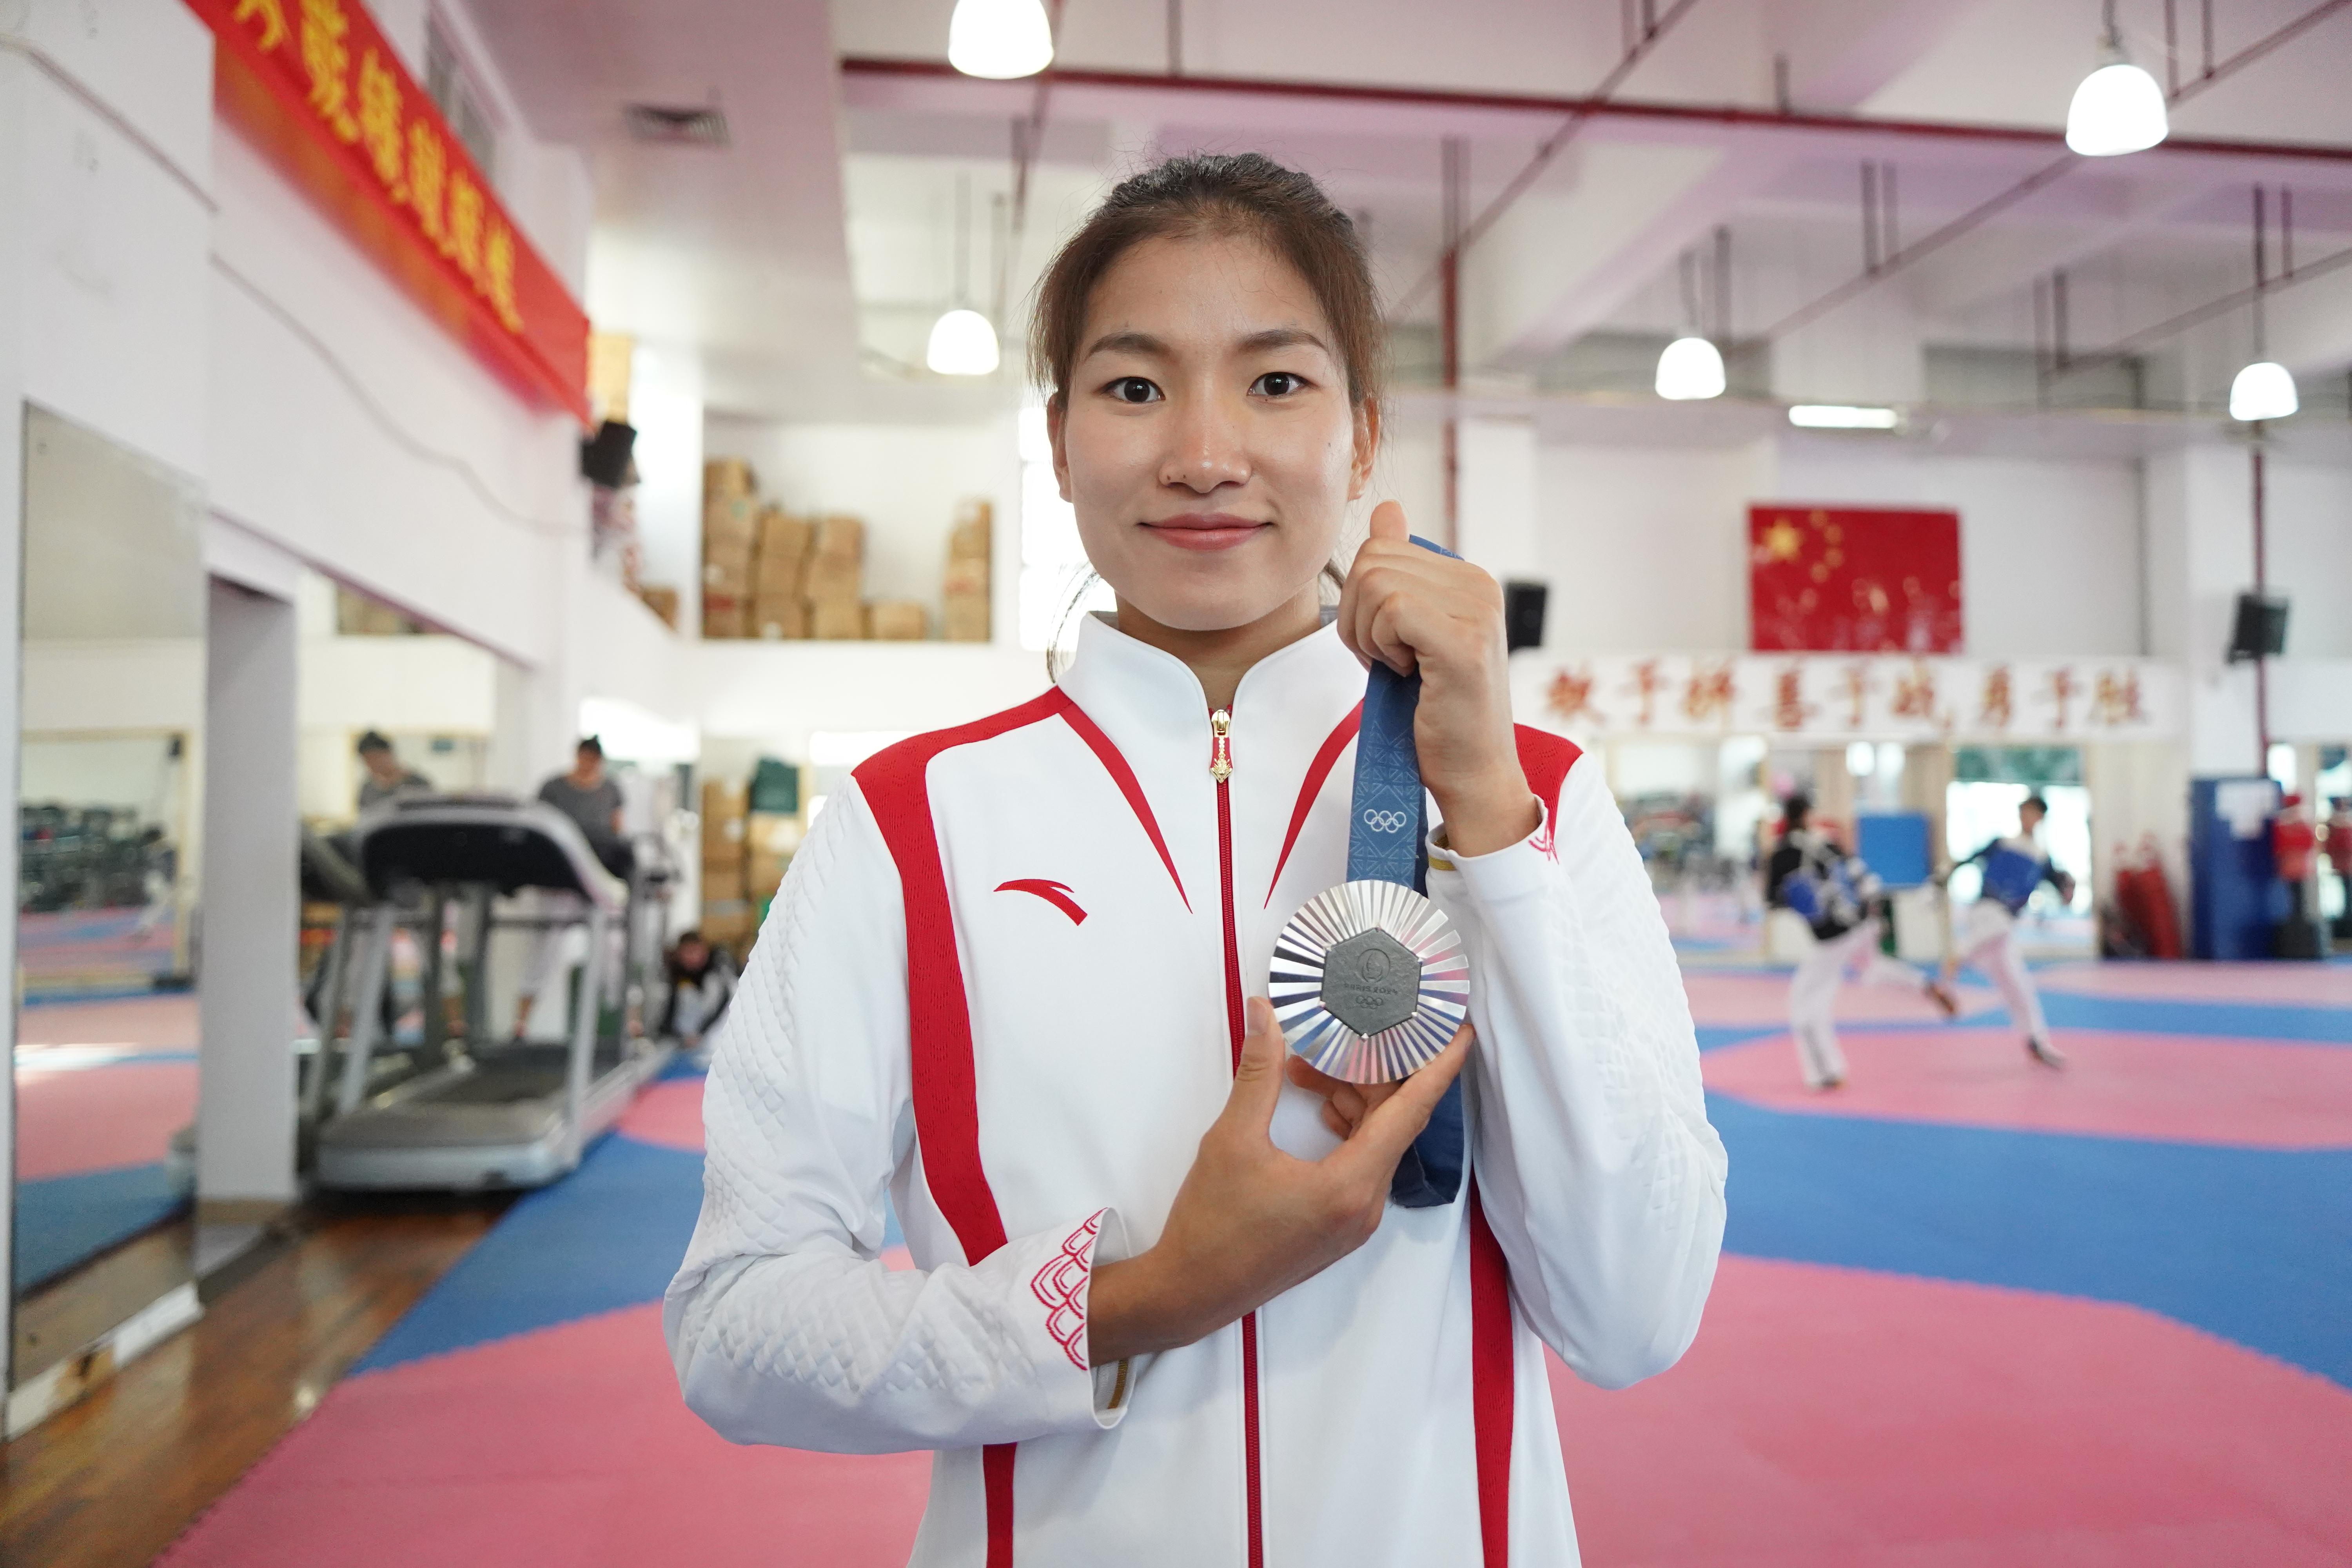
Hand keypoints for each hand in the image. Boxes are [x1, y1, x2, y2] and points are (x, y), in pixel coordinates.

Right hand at [1086, 998, 1471, 1364]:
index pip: (1411, 1112)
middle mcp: (1365, 1206)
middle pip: (1393, 1121)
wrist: (1190, 1292)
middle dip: (1368, 1071)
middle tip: (1335, 1035)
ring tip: (1305, 1070)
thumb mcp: (1231, 1139)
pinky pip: (1363, 1163)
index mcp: (1349, 1186)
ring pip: (1377, 1141)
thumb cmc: (1210, 1223)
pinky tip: (1316, 1108)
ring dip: (1352, 1099)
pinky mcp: (1342, 1226)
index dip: (1440, 1066)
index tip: (1461, 1030)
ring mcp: (1356, 1220)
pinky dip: (1348, 1128)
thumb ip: (1257, 1072)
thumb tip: (1265, 1013)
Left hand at [1338, 501, 1536, 856]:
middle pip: (1372, 560)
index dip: (1362, 602)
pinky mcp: (1465, 641)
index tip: (1388, 645)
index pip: (1380, 548)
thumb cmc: (1435, 712)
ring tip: (1400, 668)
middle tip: (1386, 658)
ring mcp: (1477, 611)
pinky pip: (1391, 611)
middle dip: (1357, 615)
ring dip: (1368, 635)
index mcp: (1467, 578)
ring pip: (1376, 583)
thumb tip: (1387, 510)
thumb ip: (1399, 571)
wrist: (1472, 773)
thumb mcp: (1409, 631)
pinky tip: (1408, 675)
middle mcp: (1479, 585)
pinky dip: (1381, 648)